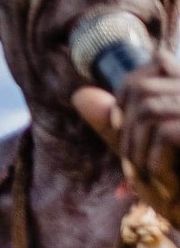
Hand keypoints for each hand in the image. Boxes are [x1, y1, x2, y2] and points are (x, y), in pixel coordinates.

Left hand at [73, 50, 179, 221]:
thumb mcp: (148, 150)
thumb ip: (119, 124)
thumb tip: (80, 95)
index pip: (155, 63)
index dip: (128, 91)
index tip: (121, 126)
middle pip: (144, 89)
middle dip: (126, 130)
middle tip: (132, 167)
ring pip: (150, 112)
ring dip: (137, 151)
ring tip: (146, 180)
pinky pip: (166, 134)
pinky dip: (156, 163)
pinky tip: (167, 184)